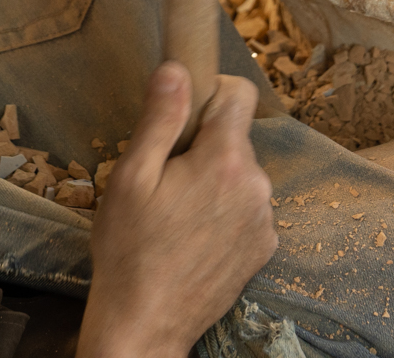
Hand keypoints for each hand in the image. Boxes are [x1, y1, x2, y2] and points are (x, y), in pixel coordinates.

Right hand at [78, 64, 275, 357]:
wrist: (145, 325)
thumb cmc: (129, 251)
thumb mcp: (131, 177)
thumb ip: (159, 118)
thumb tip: (176, 68)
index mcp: (224, 160)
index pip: (239, 92)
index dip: (209, 92)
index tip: (182, 112)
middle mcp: (256, 185)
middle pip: (236, 136)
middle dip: (204, 144)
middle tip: (165, 176)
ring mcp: (264, 220)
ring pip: (241, 173)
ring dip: (215, 180)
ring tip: (176, 212)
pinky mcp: (263, 248)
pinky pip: (247, 208)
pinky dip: (226, 211)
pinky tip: (193, 235)